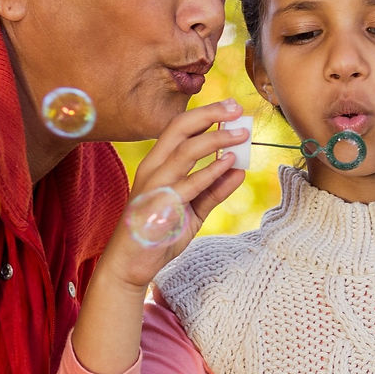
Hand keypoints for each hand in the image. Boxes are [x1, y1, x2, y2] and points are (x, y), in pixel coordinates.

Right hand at [72, 99, 247, 373]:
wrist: (131, 265)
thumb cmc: (159, 234)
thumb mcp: (192, 209)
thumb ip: (214, 189)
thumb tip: (239, 169)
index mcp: (156, 164)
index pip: (179, 127)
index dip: (206, 113)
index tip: (232, 108)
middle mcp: (152, 168)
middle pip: (180, 128)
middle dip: (210, 114)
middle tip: (238, 110)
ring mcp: (154, 186)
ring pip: (186, 151)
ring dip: (217, 139)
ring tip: (242, 134)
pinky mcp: (160, 206)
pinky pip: (189, 184)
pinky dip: (212, 171)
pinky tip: (230, 163)